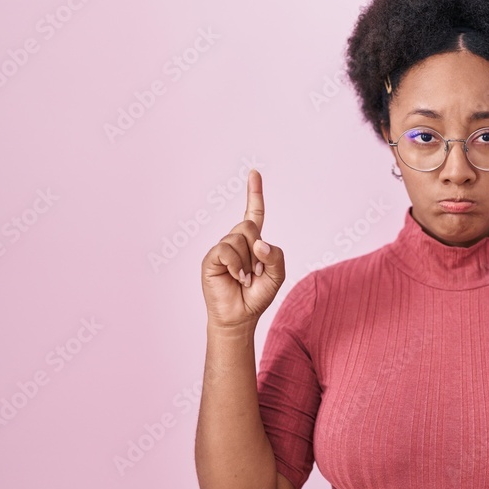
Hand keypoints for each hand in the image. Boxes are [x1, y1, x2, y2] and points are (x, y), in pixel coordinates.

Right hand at [201, 169, 286, 330]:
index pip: (254, 213)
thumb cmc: (257, 295)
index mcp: (252, 242)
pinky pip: (227, 250)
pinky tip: (237, 278)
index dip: (254, 194)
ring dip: (248, 262)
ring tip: (245, 278)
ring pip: (239, 238)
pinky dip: (236, 265)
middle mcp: (236, 241)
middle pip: (249, 226)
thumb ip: (275, 256)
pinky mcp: (211, 259)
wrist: (240, 316)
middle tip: (257, 271)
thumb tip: (259, 243)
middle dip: (258, 250)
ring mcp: (222, 249)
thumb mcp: (277, 274)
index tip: (254, 173)